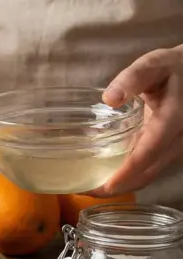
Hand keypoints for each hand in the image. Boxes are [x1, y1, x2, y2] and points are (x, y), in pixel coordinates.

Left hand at [91, 46, 182, 196]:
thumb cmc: (172, 67)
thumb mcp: (153, 65)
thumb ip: (132, 78)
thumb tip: (109, 98)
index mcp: (174, 119)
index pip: (150, 151)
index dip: (128, 171)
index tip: (107, 185)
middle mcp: (178, 139)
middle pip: (149, 171)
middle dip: (120, 185)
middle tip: (87, 191)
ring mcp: (176, 147)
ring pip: (150, 174)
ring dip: (124, 185)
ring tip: (92, 188)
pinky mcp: (169, 149)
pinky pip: (151, 169)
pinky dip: (130, 177)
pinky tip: (108, 177)